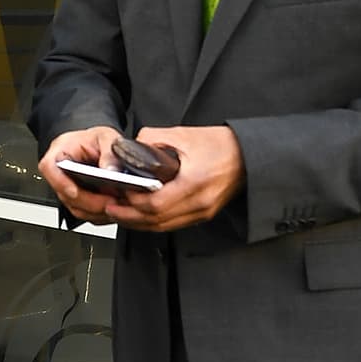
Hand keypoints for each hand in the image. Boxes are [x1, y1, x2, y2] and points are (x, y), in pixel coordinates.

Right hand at [38, 124, 124, 224]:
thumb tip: (111, 170)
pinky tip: (116, 207)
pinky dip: (101, 214)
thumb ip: (109, 152)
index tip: (74, 191)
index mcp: (60, 152)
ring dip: (97, 211)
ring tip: (118, 204)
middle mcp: (60, 174)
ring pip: (76, 208)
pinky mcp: (78, 201)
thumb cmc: (96, 139)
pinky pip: (86, 213)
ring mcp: (68, 190)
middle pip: (65, 194)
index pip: (49, 167)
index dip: (60, 182)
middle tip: (111, 200)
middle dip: (89, 202)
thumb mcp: (106, 137)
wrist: (99, 146)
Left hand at [101, 126, 244, 232]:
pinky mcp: (204, 214)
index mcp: (193, 182)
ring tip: (122, 214)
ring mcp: (203, 212)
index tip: (118, 195)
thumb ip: (154, 139)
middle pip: (156, 220)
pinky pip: (174, 224)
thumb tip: (132, 146)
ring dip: (140, 223)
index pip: (155, 203)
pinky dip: (156, 222)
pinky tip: (143, 216)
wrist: (249, 156)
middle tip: (111, 209)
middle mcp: (199, 203)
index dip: (133, 203)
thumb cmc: (222, 145)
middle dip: (130, 217)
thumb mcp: (184, 134)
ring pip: (164, 226)